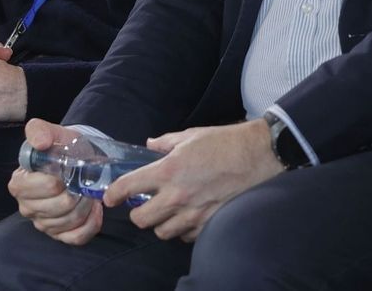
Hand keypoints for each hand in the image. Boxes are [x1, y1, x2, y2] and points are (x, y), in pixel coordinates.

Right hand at [10, 120, 102, 245]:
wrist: (80, 158)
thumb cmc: (63, 147)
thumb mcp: (53, 133)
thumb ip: (39, 131)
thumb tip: (40, 143)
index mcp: (20, 183)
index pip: (41, 188)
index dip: (58, 180)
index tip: (70, 170)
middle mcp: (27, 206)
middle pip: (58, 208)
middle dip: (77, 193)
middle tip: (86, 181)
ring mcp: (43, 223)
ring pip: (69, 222)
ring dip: (86, 205)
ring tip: (90, 192)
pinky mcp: (59, 234)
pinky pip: (76, 237)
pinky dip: (91, 223)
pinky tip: (94, 209)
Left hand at [106, 119, 283, 241]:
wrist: (260, 154)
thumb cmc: (226, 141)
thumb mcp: (192, 135)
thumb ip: (166, 143)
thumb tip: (150, 144)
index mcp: (169, 169)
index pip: (128, 187)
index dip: (114, 194)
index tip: (111, 196)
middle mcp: (177, 194)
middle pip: (141, 219)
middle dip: (138, 212)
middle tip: (145, 204)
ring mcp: (193, 212)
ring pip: (161, 231)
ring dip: (160, 223)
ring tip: (167, 212)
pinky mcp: (208, 222)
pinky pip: (184, 235)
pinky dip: (182, 229)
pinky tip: (188, 216)